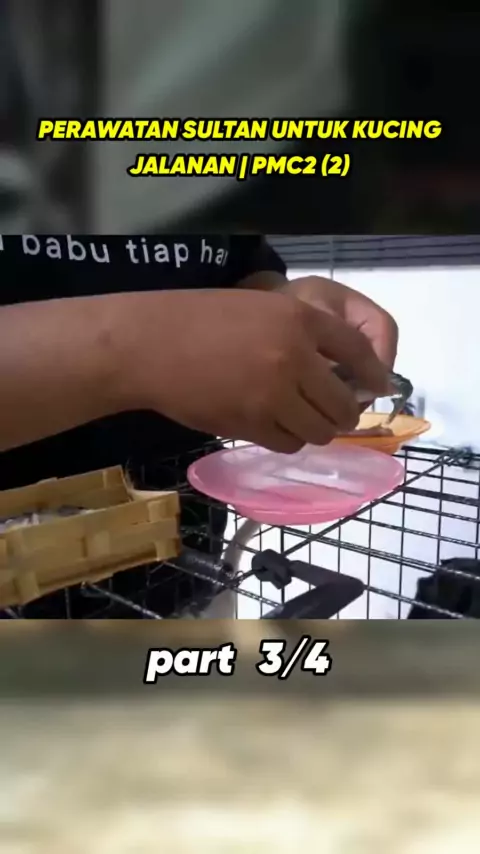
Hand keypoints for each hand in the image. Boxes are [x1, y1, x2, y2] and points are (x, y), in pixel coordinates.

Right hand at [122, 288, 391, 452]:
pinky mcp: (251, 424)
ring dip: (315, 429)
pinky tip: (273, 426)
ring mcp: (273, 394)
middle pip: (344, 404)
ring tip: (300, 420)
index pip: (359, 352)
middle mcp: (294, 356)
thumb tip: (336, 370)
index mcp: (299, 319)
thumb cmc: (200, 320)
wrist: (150, 346)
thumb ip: (300, 334)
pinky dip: (286, 439)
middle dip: (344, 413)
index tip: (379, 387)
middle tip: (334, 413)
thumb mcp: (259, 308)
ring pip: (318, 430)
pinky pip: (288, 443)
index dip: (374, 375)